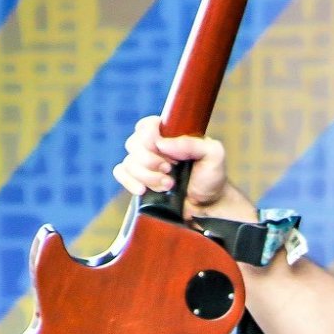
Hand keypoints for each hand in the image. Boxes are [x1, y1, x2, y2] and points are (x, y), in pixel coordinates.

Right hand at [111, 115, 248, 219]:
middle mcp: (154, 146)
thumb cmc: (212, 178)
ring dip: (147, 176)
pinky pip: (120, 172)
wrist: (208, 207)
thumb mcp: (213, 155)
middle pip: (133, 144)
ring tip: (168, 186)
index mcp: (170, 133)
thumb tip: (161, 143)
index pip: (147, 126)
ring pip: (128, 162)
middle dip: (151, 161)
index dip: (153, 140)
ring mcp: (145, 164)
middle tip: (171, 171)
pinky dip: (129, 181)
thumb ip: (192, 143)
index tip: (173, 157)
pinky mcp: (138, 180)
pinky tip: (143, 191)